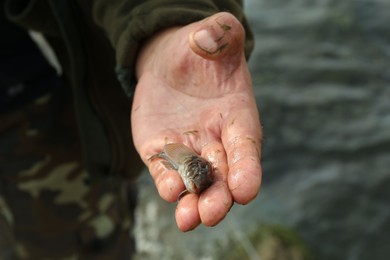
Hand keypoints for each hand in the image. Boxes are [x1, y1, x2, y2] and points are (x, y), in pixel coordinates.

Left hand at [132, 12, 261, 230]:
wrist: (171, 61)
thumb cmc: (200, 50)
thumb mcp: (215, 35)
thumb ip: (220, 33)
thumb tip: (209, 36)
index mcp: (237, 116)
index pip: (246, 147)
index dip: (247, 169)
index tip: (246, 190)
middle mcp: (216, 138)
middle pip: (221, 174)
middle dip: (218, 196)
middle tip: (212, 212)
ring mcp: (188, 147)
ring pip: (194, 181)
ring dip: (192, 200)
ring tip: (188, 218)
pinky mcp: (161, 150)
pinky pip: (165, 170)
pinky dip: (167, 182)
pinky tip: (169, 191)